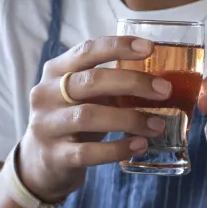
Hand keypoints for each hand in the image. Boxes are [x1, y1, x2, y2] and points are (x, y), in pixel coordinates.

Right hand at [19, 36, 172, 202]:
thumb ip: (111, 82)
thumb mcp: (85, 94)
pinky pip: (88, 152)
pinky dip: (117, 148)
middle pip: (91, 81)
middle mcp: (47, 94)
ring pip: (89, 116)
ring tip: (158, 124)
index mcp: (57, 70)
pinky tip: (140, 145)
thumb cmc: (74, 117)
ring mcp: (47, 125)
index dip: (118, 46)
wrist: (42, 161)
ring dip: (130, 119)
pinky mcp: (54, 155)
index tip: (149, 47)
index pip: (87, 50)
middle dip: (133, 83)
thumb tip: (161, 79)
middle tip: (165, 90)